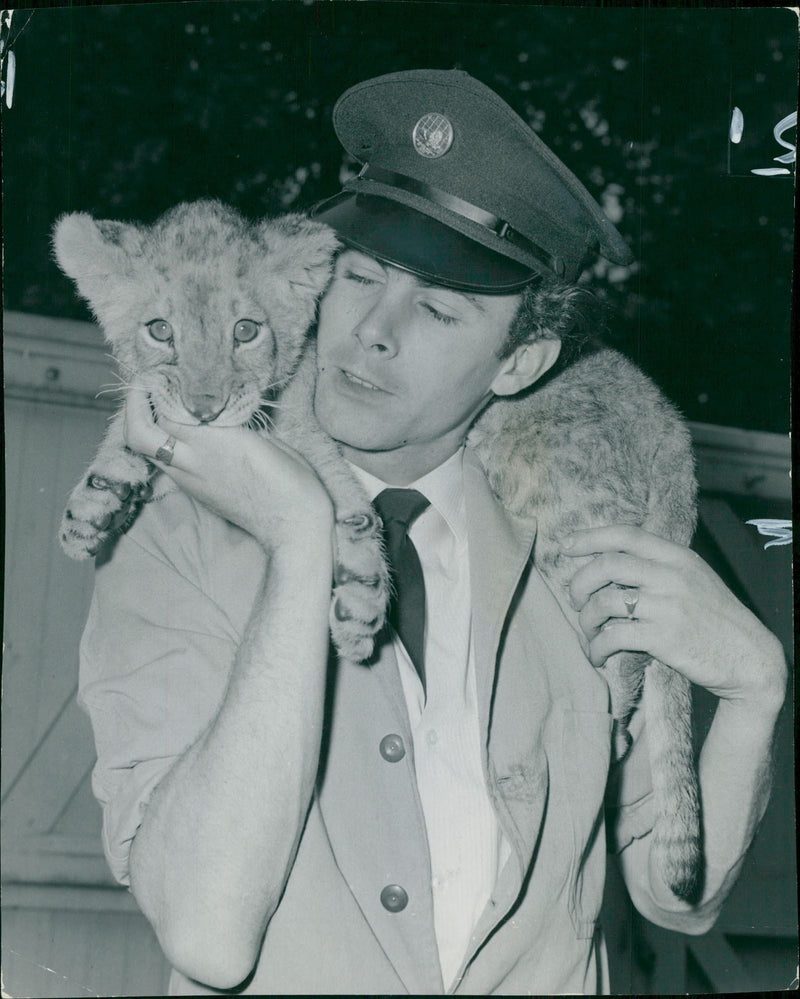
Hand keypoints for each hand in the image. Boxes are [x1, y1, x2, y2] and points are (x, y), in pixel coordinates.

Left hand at [123, 383, 333, 549]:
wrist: (293, 526)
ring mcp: (190, 482)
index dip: (161, 387)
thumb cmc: (291, 478)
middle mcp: (193, 462)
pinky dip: (164, 445)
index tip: (167, 371)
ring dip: (145, 427)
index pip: (166, 408)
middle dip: (134, 406)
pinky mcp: (196, 494)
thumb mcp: (264, 438)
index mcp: (213, 441)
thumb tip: (216, 413)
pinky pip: (166, 465)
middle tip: (146, 387)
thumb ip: (232, 423)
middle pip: (139, 434)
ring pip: (147, 452)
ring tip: (159, 406)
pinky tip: (181, 434)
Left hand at [562, 526, 785, 710]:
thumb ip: (659, 566)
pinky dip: (596, 647)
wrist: (749, 658)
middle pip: (606, 565)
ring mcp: (668, 607)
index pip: (625, 535)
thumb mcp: (694, 579)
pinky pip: (613, 637)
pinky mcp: (664, 638)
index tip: (566, 546)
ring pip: (604, 603)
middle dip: (579, 582)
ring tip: (589, 633)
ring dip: (585, 620)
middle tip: (576, 599)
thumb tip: (610, 560)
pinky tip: (597, 655)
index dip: (590, 538)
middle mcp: (672, 576)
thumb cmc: (714, 618)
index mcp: (678, 557)